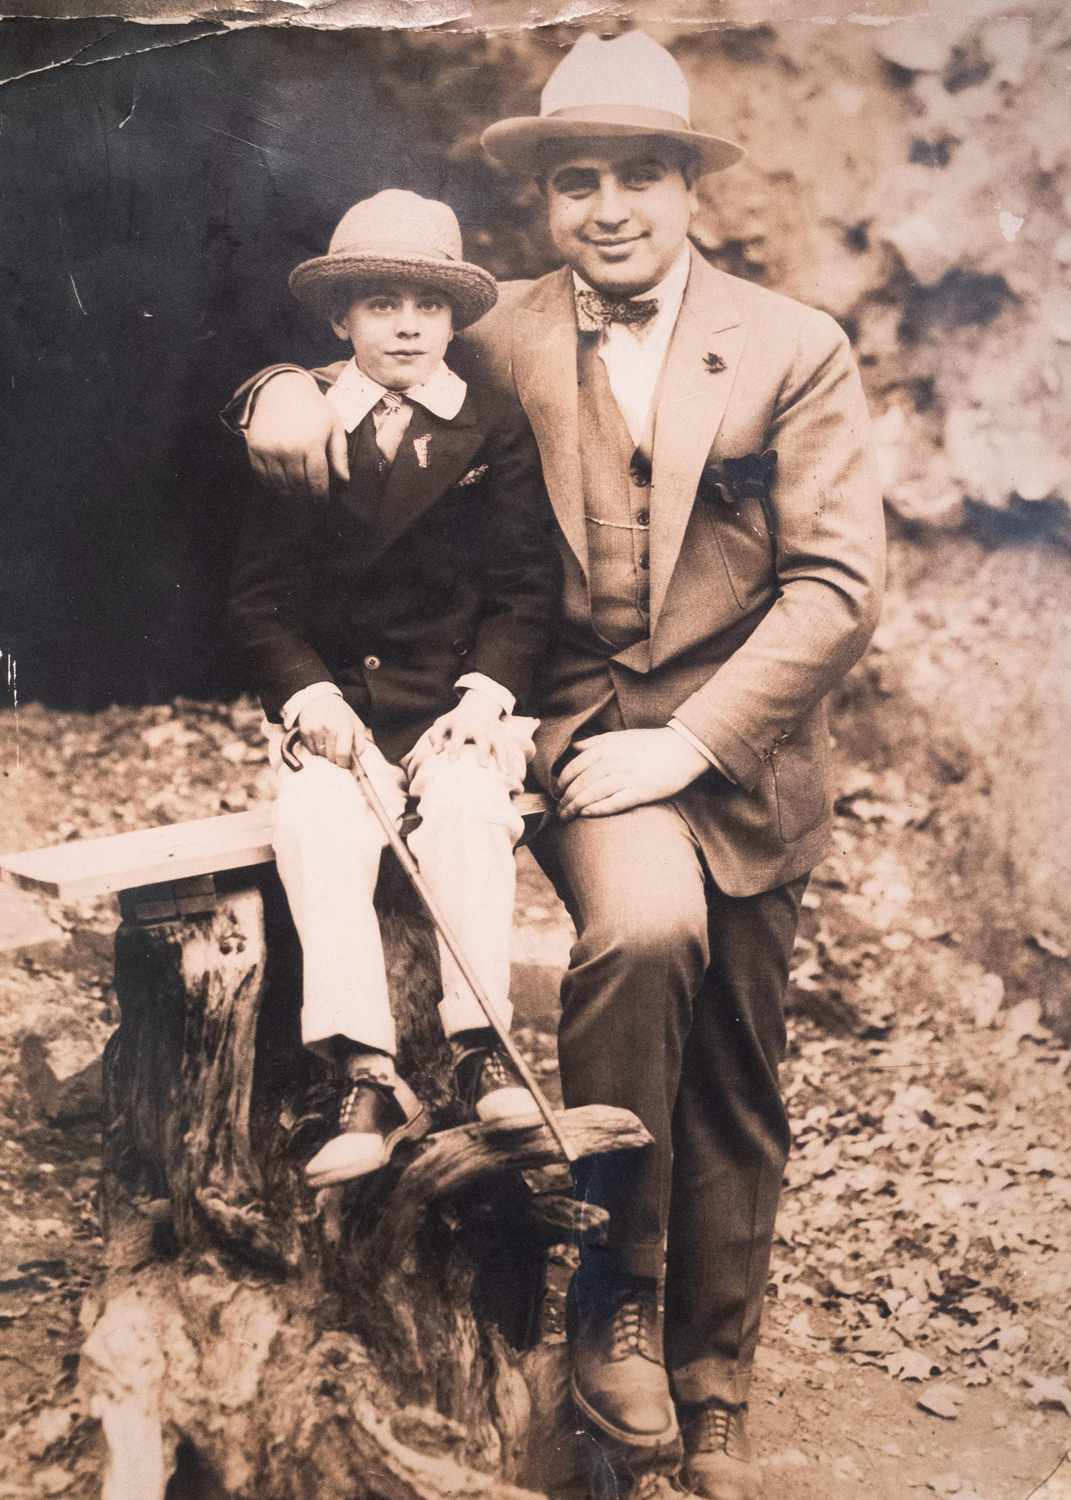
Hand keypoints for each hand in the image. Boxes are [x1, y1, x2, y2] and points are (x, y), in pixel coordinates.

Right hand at [246, 372, 348, 499]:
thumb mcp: (334, 427)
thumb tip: (344, 482)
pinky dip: (271, 484)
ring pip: (279, 484)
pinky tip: (280, 484)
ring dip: (289, 494)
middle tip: (310, 500)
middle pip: (298, 486)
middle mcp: (289, 448)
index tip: (322, 502)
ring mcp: (269, 449)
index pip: (317, 482)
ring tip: (297, 495)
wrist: (282, 388)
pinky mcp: (255, 448)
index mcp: (312, 443)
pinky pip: (262, 476)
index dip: (320, 497)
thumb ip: (340, 455)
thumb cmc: (313, 409)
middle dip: (306, 497)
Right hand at [297, 697, 366, 768]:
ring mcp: (315, 730)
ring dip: (325, 751)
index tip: (344, 763)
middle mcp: (329, 728)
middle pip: (331, 757)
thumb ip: (360, 742)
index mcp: (344, 726)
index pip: (342, 754)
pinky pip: (311, 750)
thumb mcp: (356, 723)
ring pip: (321, 754)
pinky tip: (319, 736)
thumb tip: (357, 758)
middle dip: (335, 756)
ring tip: (328, 738)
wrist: (319, 698)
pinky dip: (316, 747)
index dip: (344, 763)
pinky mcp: (305, 731)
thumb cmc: (341, 713)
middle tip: (336, 745)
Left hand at [404, 692, 526, 778]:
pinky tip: (509, 773)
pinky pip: (507, 747)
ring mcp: (492, 730)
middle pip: (482, 738)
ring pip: (498, 743)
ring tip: (504, 773)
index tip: (453, 763)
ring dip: (501, 756)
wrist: (478, 705)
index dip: (455, 749)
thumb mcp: (442, 723)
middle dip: (483, 751)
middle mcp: (478, 726)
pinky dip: (509, 759)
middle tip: (483, 765)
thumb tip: (436, 752)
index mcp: (461, 724)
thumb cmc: (455, 721)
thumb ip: (435, 737)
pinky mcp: (501, 734)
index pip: (458, 736)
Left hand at [556, 728, 710, 819]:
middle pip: (581, 782)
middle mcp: (614, 761)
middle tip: (558, 809)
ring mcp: (627, 776)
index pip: (575, 766)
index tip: (556, 791)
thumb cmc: (650, 744)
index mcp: (607, 747)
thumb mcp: (620, 737)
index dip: (562, 781)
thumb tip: (573, 747)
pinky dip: (597, 808)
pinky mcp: (641, 791)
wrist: (683, 748)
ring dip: (576, 806)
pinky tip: (586, 814)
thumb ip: (596, 742)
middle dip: (566, 798)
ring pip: (593, 793)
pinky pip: (613, 802)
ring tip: (566, 816)